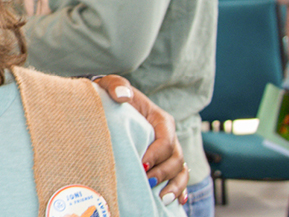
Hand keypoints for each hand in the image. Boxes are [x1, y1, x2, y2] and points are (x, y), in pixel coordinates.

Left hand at [93, 74, 187, 204]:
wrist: (107, 104)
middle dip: (164, 172)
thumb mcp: (111, 85)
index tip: (142, 164)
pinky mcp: (162, 161)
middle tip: (147, 182)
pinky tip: (174, 202)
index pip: (166, 139)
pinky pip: (178, 177)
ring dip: (174, 186)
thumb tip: (123, 96)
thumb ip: (117, 86)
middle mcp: (168, 136)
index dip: (157, 153)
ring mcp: (167, 151)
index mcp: (160, 119)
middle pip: (176, 158)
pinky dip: (179, 190)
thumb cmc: (110, 95)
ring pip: (181, 170)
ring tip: (162, 198)